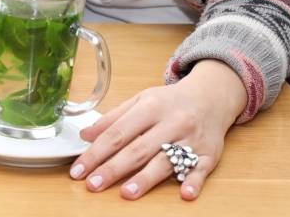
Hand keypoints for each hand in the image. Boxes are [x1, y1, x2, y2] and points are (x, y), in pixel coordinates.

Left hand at [68, 60, 246, 200]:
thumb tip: (85, 135)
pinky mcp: (209, 154)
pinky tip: (185, 193)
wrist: (211, 96)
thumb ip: (113, 118)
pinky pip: (200, 169)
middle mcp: (170, 123)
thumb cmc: (169, 101)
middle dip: (113, 169)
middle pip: (138, 149)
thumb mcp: (140, 101)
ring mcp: (191, 139)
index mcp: (150, 107)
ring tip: (126, 193)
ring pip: (165, 161)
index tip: (78, 169)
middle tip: (93, 184)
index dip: (96, 152)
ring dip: (146, 179)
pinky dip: (193, 181)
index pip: (117, 133)